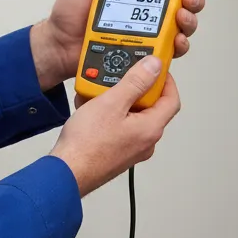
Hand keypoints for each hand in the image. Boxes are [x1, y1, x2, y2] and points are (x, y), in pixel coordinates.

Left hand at [30, 0, 210, 89]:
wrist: (60, 44)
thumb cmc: (70, 12)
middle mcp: (146, 9)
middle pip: (184, 2)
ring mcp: (147, 31)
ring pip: (183, 26)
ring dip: (189, 21)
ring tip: (179, 18)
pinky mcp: (144, 51)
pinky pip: (168, 50)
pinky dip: (177, 46)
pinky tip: (174, 41)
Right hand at [49, 55, 180, 196]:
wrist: (66, 172)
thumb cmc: (87, 144)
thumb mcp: (112, 103)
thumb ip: (136, 82)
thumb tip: (154, 66)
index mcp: (151, 128)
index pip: (171, 99)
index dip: (166, 80)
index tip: (153, 67)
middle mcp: (145, 141)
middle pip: (151, 106)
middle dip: (135, 88)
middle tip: (120, 77)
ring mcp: (131, 148)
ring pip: (132, 115)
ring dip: (118, 100)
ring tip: (100, 93)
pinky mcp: (116, 152)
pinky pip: (120, 126)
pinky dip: (109, 113)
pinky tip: (91, 108)